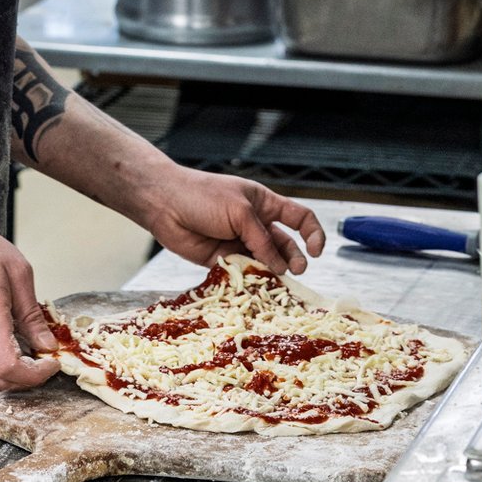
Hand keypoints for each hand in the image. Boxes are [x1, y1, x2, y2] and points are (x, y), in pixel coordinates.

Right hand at [0, 215, 59, 391]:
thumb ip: (32, 314)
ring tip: (33, 343)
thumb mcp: (17, 271)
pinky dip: (4, 355)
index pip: (8, 367)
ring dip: (17, 367)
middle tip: (47, 358)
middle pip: (0, 380)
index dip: (35, 374)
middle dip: (29, 378)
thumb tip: (47, 345)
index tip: (52, 361)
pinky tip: (14, 333)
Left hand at [140, 166, 324, 275]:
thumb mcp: (240, 211)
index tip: (316, 251)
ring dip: (271, 273)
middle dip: (293, 259)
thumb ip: (261, 239)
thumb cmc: (203, 196)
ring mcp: (239, 242)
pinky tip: (251, 285)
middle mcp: (255, 224)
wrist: (164, 204)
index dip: (313, 234)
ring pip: (265, 262)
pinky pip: (243, 273)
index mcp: (264, 204)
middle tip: (294, 272)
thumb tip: (279, 266)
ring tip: (272, 280)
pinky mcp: (223, 259)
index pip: (299, 218)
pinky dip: (249, 280)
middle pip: (285, 245)